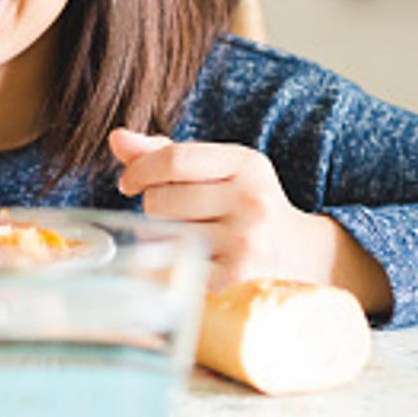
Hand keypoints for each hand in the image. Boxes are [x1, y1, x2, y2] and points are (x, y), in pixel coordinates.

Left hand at [107, 128, 392, 314]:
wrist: (300, 256)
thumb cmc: (243, 206)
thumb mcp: (217, 171)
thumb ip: (165, 154)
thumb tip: (117, 138)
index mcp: (247, 164)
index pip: (173, 160)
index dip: (139, 171)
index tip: (129, 183)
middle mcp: (252, 201)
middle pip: (161, 199)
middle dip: (154, 207)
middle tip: (172, 215)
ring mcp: (247, 242)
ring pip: (164, 234)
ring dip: (162, 237)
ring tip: (188, 236)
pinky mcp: (237, 278)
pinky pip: (175, 265)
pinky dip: (172, 263)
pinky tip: (193, 260)